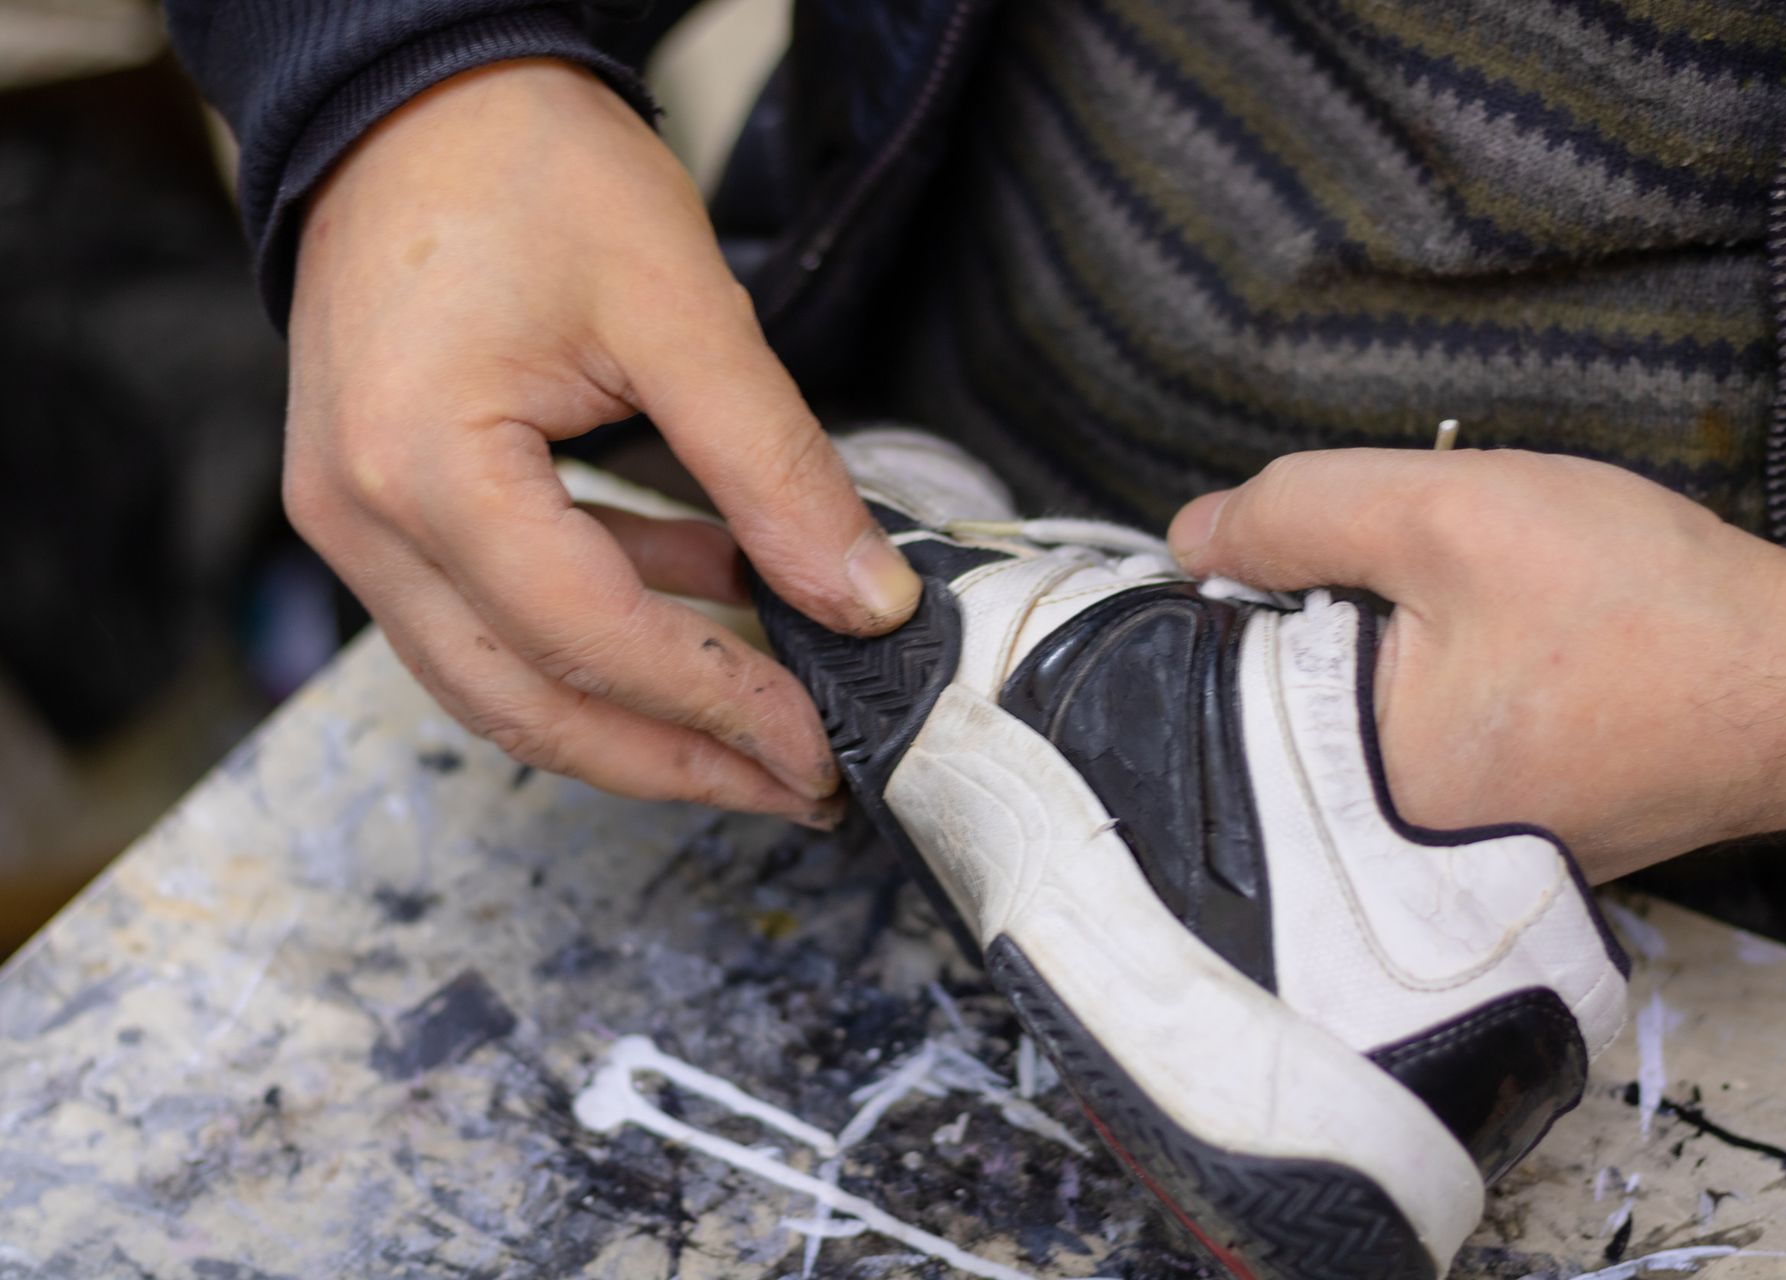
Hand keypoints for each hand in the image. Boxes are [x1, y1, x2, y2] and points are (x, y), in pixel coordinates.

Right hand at [286, 59, 921, 822]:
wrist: (416, 95)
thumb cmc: (527, 167)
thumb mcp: (680, 308)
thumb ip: (775, 467)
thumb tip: (864, 600)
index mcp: (424, 469)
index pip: (590, 641)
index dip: (717, 708)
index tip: (821, 746)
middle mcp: (364, 520)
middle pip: (529, 702)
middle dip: (675, 760)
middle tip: (798, 785)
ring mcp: (359, 522)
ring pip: (504, 681)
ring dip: (639, 716)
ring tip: (767, 732)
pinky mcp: (384, 507)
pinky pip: (495, 615)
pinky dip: (603, 632)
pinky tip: (708, 612)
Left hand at [1169, 448, 1785, 879]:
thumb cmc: (1647, 607)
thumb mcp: (1448, 515)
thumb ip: (1299, 513)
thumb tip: (1191, 537)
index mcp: (1348, 789)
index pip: (1217, 678)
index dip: (1247, 591)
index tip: (1306, 552)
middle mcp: (1381, 847)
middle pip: (1277, 702)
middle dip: (1321, 622)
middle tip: (1425, 584)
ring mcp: (1440, 851)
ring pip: (1344, 718)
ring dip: (1379, 649)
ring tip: (1474, 619)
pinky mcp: (1489, 830)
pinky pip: (1408, 747)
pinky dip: (1427, 686)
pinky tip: (1493, 655)